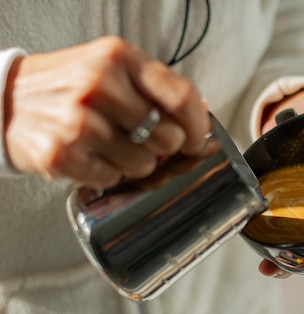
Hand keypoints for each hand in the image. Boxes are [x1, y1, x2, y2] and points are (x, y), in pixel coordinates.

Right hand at [2, 37, 211, 187]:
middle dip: (163, 147)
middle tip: (143, 141)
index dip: (197, 125)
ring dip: (134, 163)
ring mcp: (78, 121)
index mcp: (118, 58)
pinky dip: (108, 175)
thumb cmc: (67, 86)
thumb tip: (199, 112)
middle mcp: (98, 85)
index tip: (196, 138)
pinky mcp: (62, 154)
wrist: (5, 100)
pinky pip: (112, 179)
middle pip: (167, 136)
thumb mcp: (111, 68)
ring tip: (111, 147)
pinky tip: (91, 156)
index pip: (180, 96)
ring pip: (143, 163)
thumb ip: (154, 86)